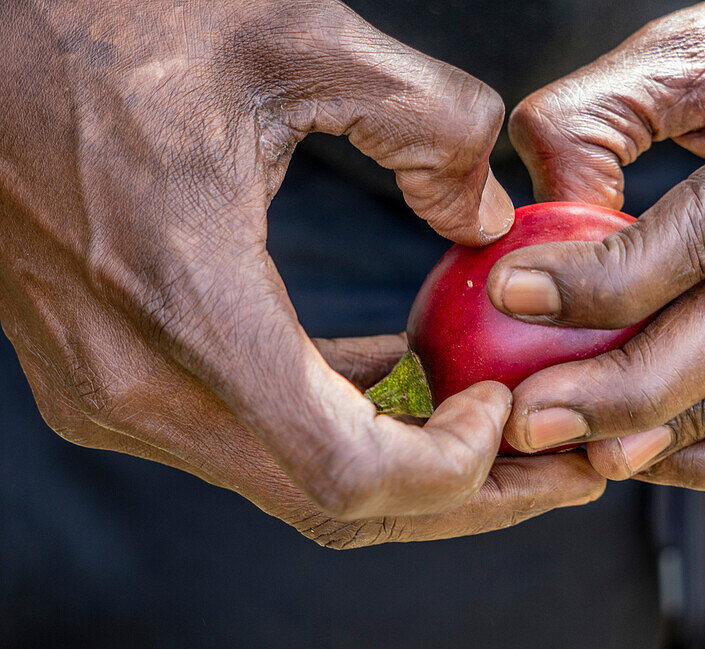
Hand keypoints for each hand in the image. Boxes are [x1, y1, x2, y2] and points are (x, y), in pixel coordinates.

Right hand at [0, 0, 602, 545]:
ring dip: (407, 466)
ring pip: (293, 481)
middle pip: (335, 501)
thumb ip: (425, 120)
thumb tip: (485, 214)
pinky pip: (252, 436)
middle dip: (462, 494)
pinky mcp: (110, 377)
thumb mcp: (293, 36)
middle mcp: (138, 381)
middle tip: (557, 468)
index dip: (452, 468)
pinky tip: (405, 376)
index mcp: (185, 304)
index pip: (345, 470)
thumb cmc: (102, 22)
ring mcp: (114, 390)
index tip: (509, 406)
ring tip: (502, 427)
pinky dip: (340, 423)